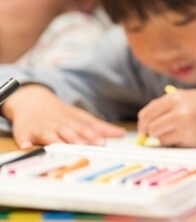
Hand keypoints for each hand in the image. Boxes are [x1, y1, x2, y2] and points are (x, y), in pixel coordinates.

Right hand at [2, 84, 124, 148]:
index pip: (85, 129)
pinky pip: (24, 137)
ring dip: (55, 140)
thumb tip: (122, 133)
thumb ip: (101, 127)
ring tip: (61, 146)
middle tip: (84, 145)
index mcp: (73, 122)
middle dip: (77, 139)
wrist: (33, 100)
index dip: (94, 136)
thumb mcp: (81, 118)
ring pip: (49, 135)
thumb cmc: (61, 114)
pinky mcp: (25, 132)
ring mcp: (42, 128)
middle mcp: (59, 125)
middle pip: (69, 132)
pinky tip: (26, 146)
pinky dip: (25, 141)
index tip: (103, 143)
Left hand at [137, 89, 195, 146]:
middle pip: (151, 127)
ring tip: (177, 131)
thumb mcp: (189, 97)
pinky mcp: (190, 139)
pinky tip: (186, 135)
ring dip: (164, 137)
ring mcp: (185, 126)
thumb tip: (146, 121)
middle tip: (157, 132)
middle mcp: (179, 111)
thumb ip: (168, 105)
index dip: (143, 122)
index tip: (144, 128)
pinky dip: (174, 142)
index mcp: (177, 97)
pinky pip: (172, 143)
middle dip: (151, 131)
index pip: (148, 112)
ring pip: (160, 137)